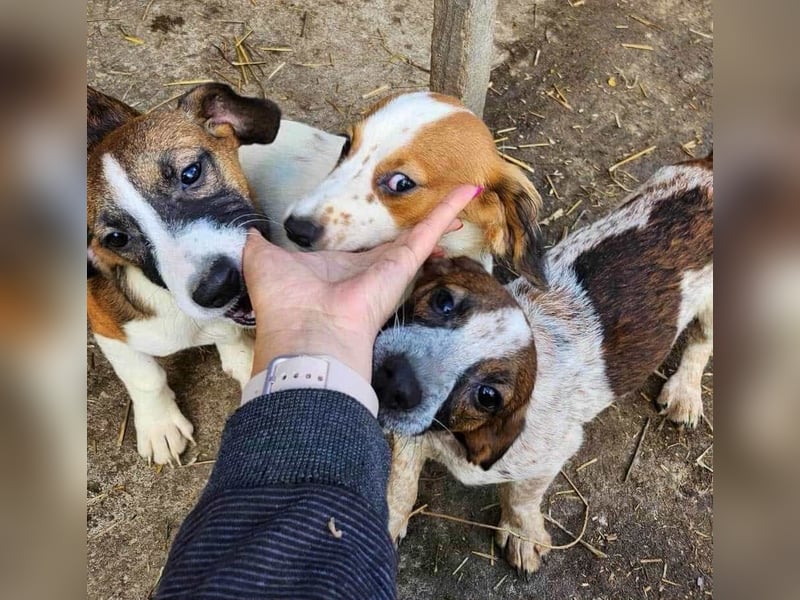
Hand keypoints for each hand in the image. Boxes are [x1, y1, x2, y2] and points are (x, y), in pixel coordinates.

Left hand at [242, 184, 480, 380]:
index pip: (363, 245)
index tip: (389, 215)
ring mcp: (390, 266)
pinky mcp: (404, 263)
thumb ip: (259, 243)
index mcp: (337, 267)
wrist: (304, 332)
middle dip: (419, 225)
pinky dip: (449, 209)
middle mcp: (368, 268)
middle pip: (400, 240)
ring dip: (443, 214)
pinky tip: (467, 190)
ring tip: (466, 194)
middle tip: (440, 205)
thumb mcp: (261, 261)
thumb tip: (249, 231)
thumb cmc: (283, 302)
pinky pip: (430, 231)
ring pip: (422, 234)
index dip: (378, 230)